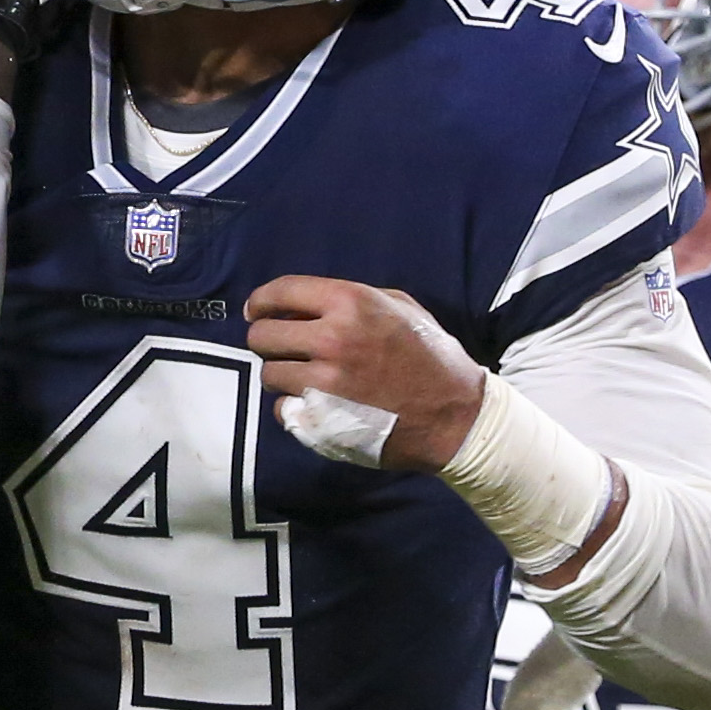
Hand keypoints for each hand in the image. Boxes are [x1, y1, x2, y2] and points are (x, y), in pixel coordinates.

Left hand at [246, 276, 484, 472]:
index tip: (255, 310)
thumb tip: (304, 303)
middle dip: (266, 339)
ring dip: (280, 374)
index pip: (280, 291)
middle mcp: (331, 339)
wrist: (454, 416)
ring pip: (268, 373)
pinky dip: (293, 406)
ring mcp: (323, 382)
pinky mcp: (320, 418)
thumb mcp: (399, 308)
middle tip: (281, 348)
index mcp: (350, 303)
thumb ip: (350, 299)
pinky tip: (316, 403)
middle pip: (261, 335)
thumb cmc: (430, 357)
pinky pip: (282, 408)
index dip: (260, 301)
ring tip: (304, 377)